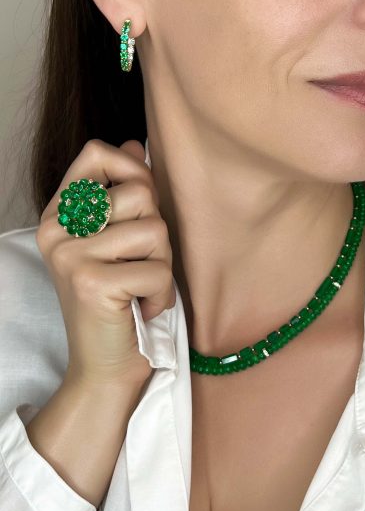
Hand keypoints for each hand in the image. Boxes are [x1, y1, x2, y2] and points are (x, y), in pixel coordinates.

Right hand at [36, 138, 175, 386]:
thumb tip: (133, 143)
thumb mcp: (119, 243)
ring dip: (162, 266)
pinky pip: (158, 270)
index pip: (96, 154)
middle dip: (158, 233)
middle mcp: (56, 230)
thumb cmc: (119, 303)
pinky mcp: (90, 282)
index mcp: (59, 215)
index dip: (133, 168)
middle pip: (140, 192)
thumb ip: (122, 193)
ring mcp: (69, 255)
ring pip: (155, 230)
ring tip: (142, 289)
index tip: (144, 204)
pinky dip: (162, 295)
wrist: (104, 367)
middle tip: (142, 265)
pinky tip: (142, 309)